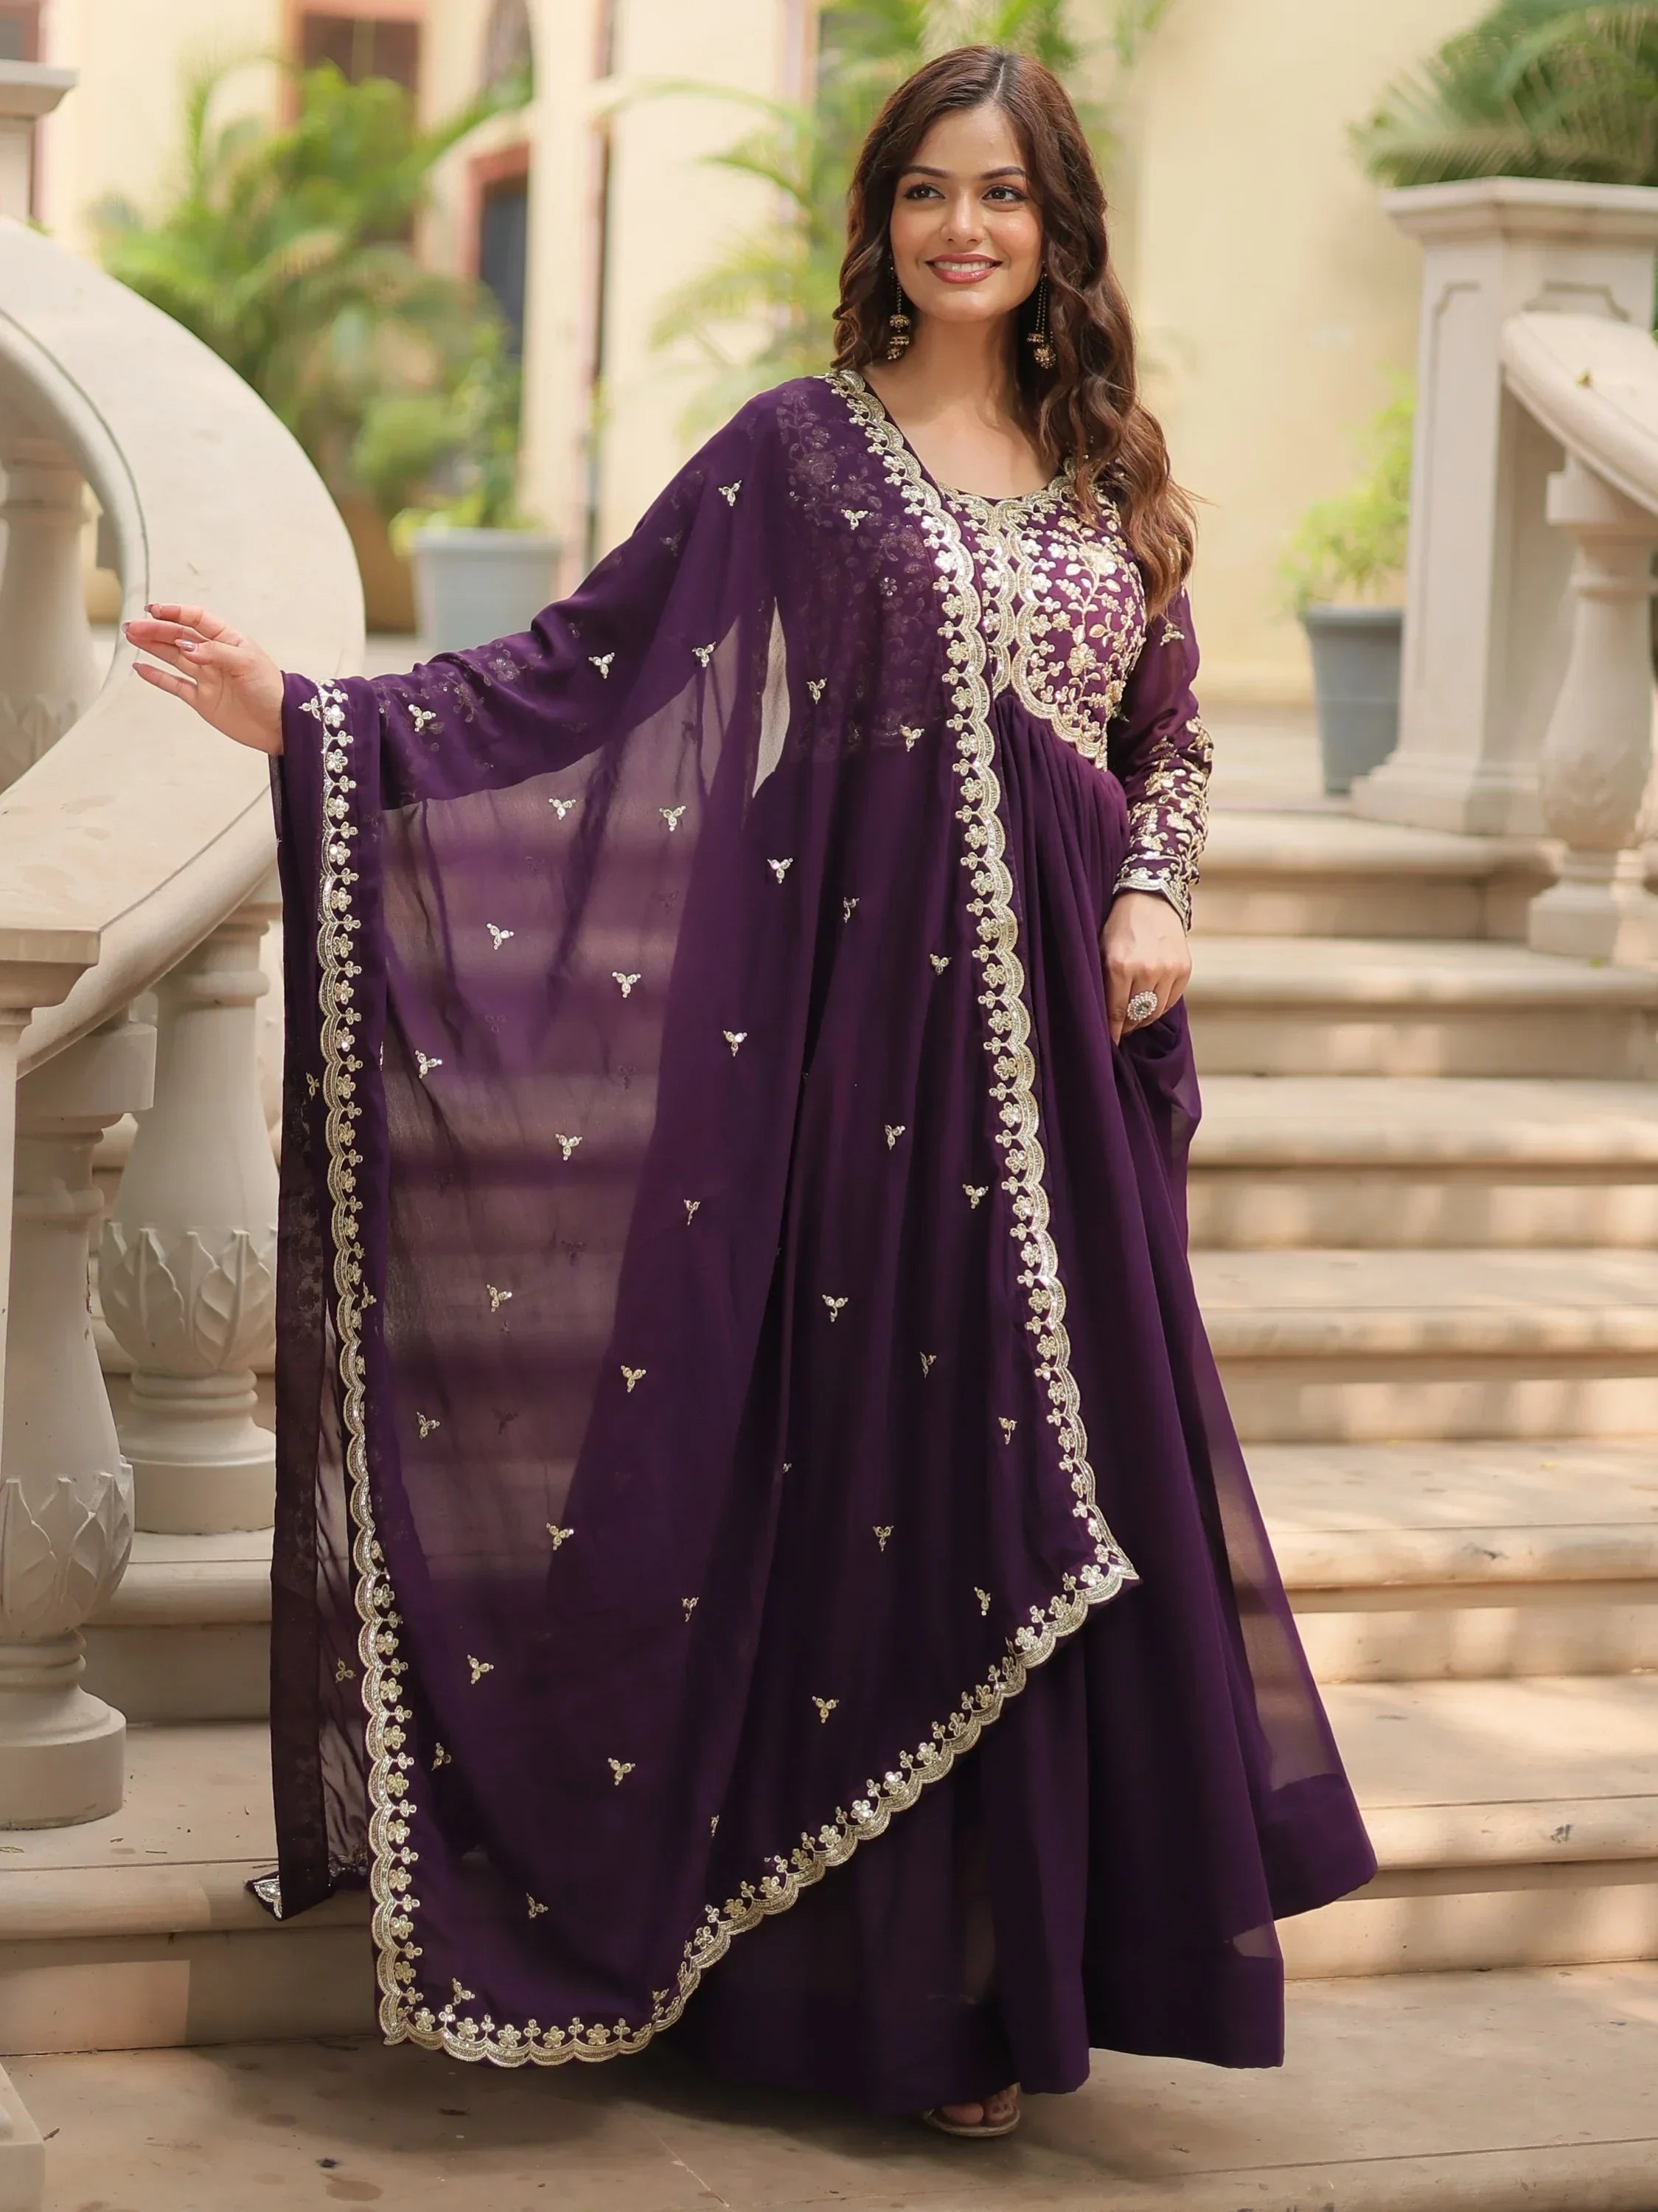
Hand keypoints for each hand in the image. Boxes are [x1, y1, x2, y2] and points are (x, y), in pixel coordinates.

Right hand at [123, 603, 284, 754]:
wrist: (280, 726)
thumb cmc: (271, 690)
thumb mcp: (247, 663)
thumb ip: (214, 652)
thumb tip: (185, 646)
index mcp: (229, 641)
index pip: (197, 619)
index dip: (176, 613)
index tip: (154, 610)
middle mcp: (215, 657)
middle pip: (180, 637)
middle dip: (156, 630)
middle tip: (132, 626)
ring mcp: (207, 678)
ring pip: (173, 657)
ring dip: (152, 646)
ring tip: (131, 636)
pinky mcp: (202, 700)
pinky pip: (175, 685)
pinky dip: (157, 676)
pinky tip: (140, 667)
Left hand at [1101, 889, 1191, 1044]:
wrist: (1150, 899)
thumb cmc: (1119, 926)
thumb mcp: (1102, 951)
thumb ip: (1104, 983)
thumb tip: (1105, 1019)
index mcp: (1119, 966)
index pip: (1116, 1012)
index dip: (1113, 1031)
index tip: (1110, 1042)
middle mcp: (1145, 970)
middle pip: (1136, 1015)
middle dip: (1127, 1024)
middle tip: (1121, 1026)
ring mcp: (1168, 970)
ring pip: (1155, 1011)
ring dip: (1144, 1017)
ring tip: (1135, 1013)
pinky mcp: (1184, 969)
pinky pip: (1170, 1001)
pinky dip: (1160, 1005)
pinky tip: (1151, 999)